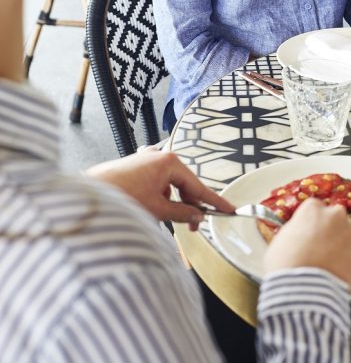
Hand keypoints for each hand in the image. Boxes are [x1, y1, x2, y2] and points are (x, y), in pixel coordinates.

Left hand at [86, 150, 234, 229]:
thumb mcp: (157, 210)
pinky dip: (159, 197)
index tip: (229, 209)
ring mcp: (146, 160)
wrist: (88, 195)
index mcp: (169, 162)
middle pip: (184, 184)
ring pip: (169, 185)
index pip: (198, 185)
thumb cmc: (120, 196)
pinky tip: (152, 210)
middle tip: (194, 227)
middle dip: (189, 205)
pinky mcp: (135, 167)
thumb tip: (197, 216)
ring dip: (172, 203)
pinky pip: (156, 183)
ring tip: (165, 221)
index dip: (214, 201)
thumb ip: (182, 214)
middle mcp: (159, 156)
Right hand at [263, 198, 350, 293]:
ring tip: (334, 270)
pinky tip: (346, 277)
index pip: (317, 210)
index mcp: (313, 209)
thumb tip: (300, 238)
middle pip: (338, 221)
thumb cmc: (287, 267)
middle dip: (334, 234)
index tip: (313, 237)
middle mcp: (336, 216)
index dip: (315, 226)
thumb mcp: (280, 240)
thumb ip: (296, 232)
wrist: (302, 290)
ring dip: (346, 251)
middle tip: (324, 254)